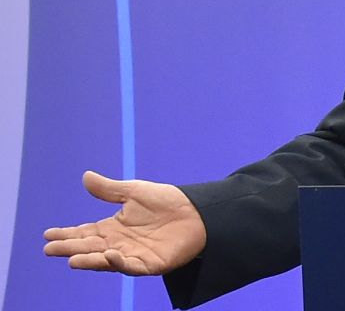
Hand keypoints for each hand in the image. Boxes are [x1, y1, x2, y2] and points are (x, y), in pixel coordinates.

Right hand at [43, 170, 206, 275]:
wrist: (198, 210)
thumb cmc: (167, 202)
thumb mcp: (134, 192)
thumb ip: (109, 189)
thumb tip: (85, 177)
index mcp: (114, 228)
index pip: (85, 232)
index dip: (67, 234)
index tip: (47, 234)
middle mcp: (119, 244)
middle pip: (90, 247)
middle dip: (70, 248)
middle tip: (50, 248)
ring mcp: (134, 255)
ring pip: (106, 260)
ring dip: (90, 260)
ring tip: (72, 259)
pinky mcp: (151, 263)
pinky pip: (132, 266)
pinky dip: (120, 263)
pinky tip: (109, 255)